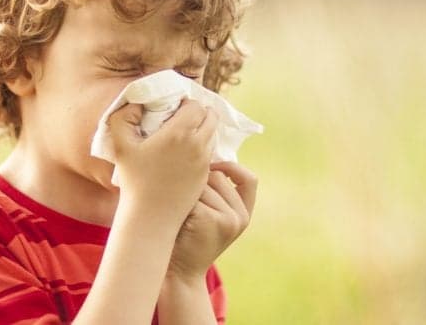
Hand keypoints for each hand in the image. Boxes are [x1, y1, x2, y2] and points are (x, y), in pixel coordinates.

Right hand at [108, 99, 218, 222]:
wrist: (151, 216)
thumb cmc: (134, 180)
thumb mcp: (120, 145)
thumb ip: (123, 117)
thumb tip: (136, 103)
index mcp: (180, 132)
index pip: (196, 105)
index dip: (185, 103)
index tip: (173, 109)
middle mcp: (197, 145)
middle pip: (211, 117)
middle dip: (200, 113)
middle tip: (182, 117)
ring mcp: (204, 161)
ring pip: (213, 134)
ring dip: (203, 129)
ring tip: (183, 134)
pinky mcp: (206, 175)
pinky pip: (210, 152)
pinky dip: (202, 147)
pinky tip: (184, 152)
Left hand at [167, 161, 257, 280]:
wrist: (178, 272)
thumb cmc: (187, 238)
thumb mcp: (210, 216)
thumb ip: (216, 193)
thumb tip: (204, 153)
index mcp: (244, 214)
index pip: (249, 179)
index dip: (232, 167)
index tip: (212, 165)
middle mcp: (241, 217)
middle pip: (218, 176)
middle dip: (197, 182)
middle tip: (182, 202)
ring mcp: (229, 219)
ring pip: (203, 183)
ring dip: (185, 192)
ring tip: (178, 212)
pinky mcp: (212, 219)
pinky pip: (192, 194)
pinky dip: (180, 202)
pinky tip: (176, 218)